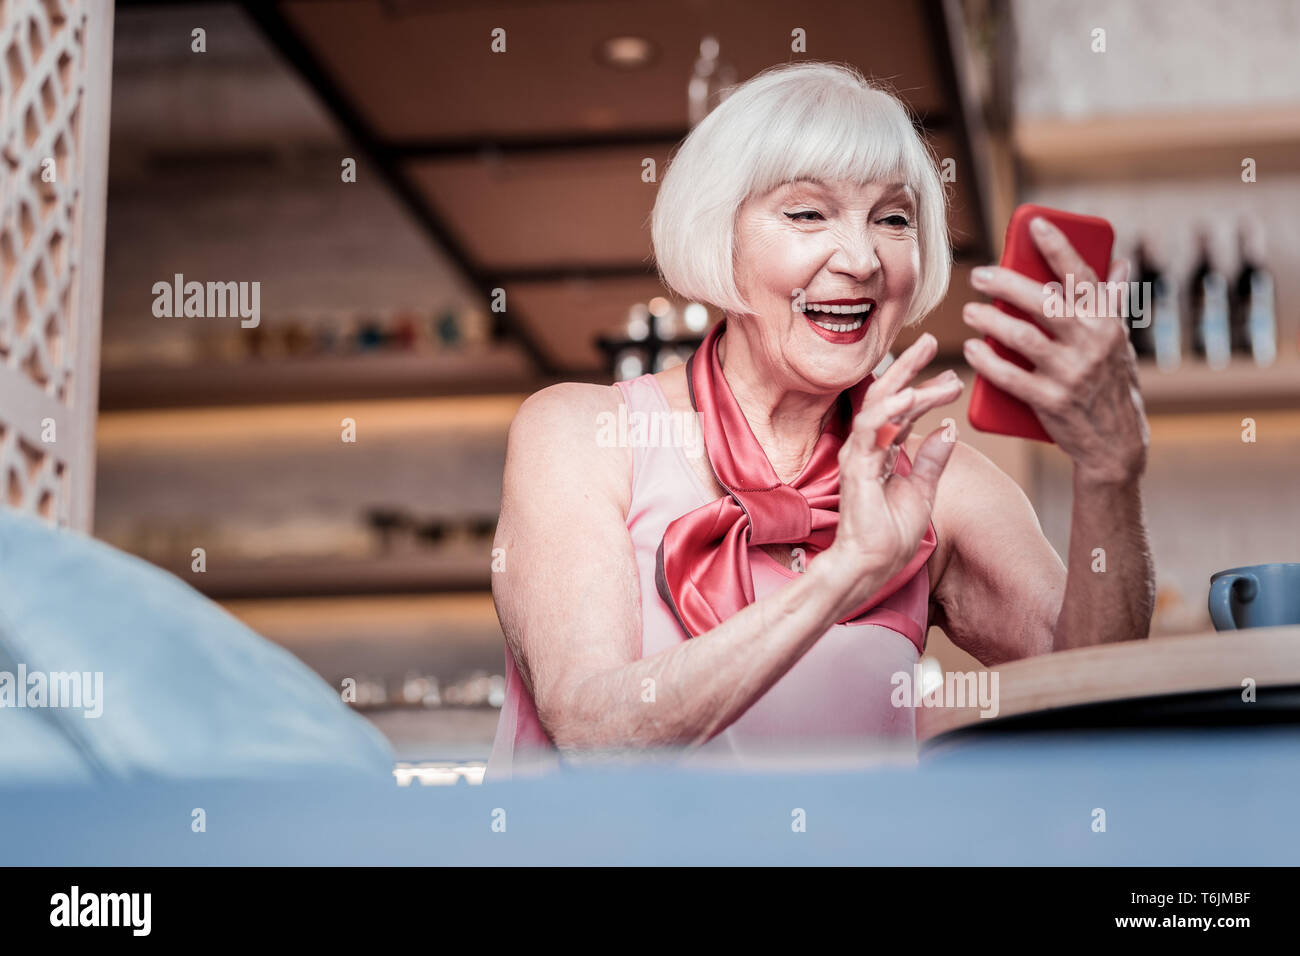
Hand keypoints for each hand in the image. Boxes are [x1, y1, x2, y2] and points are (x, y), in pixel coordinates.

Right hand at [820, 332, 963, 609]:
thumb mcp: (923, 492)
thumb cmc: (890, 536)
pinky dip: (889, 411)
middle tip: (932, 341)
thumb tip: (949, 427)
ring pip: (879, 405)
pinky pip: (870, 431)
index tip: (951, 374)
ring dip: (904, 380)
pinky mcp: (857, 469)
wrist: (870, 567)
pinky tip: (909, 395)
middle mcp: (868, 448)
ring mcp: (859, 456)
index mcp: (883, 453)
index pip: (903, 411)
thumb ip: (933, 460)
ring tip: (929, 358)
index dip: (925, 389)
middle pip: (887, 397)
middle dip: (910, 367)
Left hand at [961, 216, 1149, 484]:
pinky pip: (1010, 377)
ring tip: (970, 312)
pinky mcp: (1051, 401)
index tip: (1035, 225)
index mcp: (1107, 323)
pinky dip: (987, 361)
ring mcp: (1071, 373)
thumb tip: (1121, 260)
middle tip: (979, 275)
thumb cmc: (1112, 384)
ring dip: (990, 321)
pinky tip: (971, 348)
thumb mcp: (1118, 341)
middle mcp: (1092, 344)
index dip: (1058, 247)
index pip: (1082, 276)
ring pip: (1022, 337)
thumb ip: (1112, 301)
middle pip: (1043, 302)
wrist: (1115, 444)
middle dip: (1006, 284)